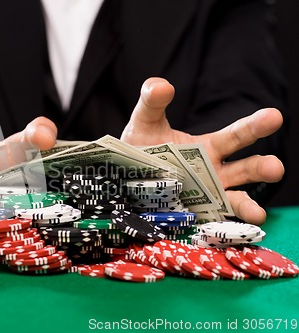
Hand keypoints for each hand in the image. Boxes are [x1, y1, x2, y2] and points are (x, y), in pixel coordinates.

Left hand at [120, 77, 283, 224]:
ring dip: (247, 205)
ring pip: (234, 199)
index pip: (237, 135)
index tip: (275, 116)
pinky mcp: (194, 216)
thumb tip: (162, 85)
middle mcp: (213, 172)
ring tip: (257, 212)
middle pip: (245, 169)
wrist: (121, 176)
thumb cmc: (139, 147)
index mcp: (207, 147)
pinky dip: (223, 228)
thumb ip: (152, 102)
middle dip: (262, 168)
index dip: (256, 125)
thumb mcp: (144, 122)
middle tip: (276, 167)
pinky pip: (213, 223)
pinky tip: (229, 233)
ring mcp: (206, 197)